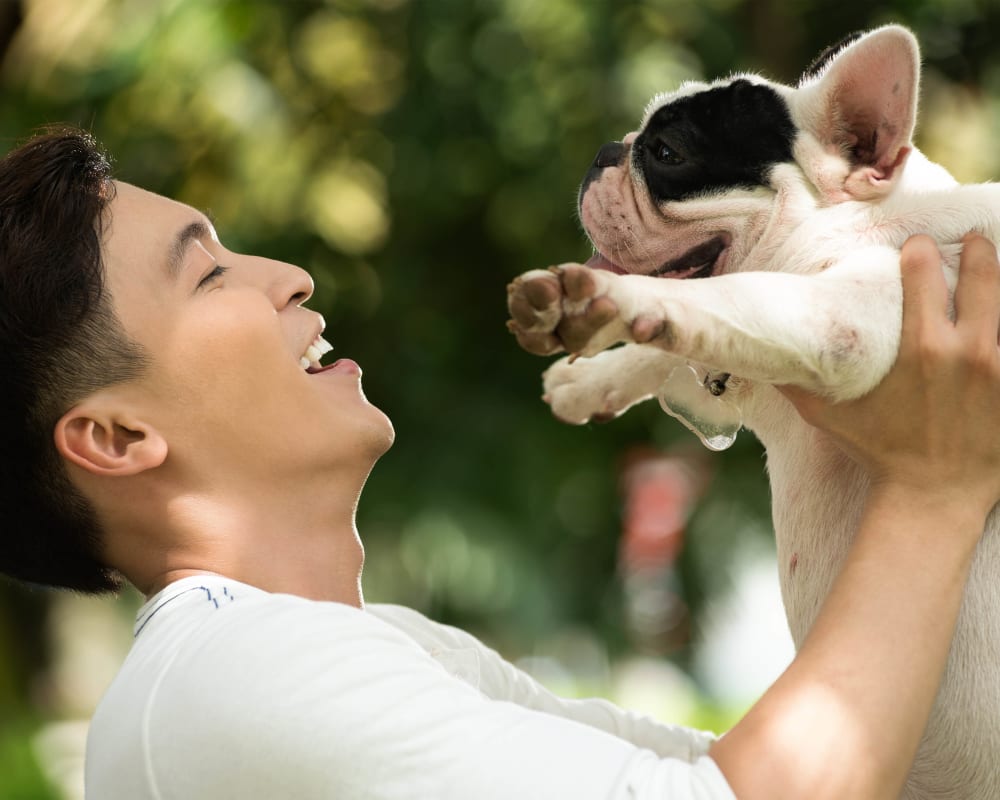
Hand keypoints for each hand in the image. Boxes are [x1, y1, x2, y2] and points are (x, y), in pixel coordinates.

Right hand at [781, 233, 999, 518]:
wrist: (934, 498)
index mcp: (920, 348)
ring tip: (993, 271)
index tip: (918, 246)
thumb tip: (765, 364)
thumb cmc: (880, 454)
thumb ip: (798, 387)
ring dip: (999, 282)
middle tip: (973, 241)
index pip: (924, 273)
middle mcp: (966, 350)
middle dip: (979, 250)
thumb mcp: (831, 419)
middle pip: (984, 276)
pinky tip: (999, 321)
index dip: (921, 250)